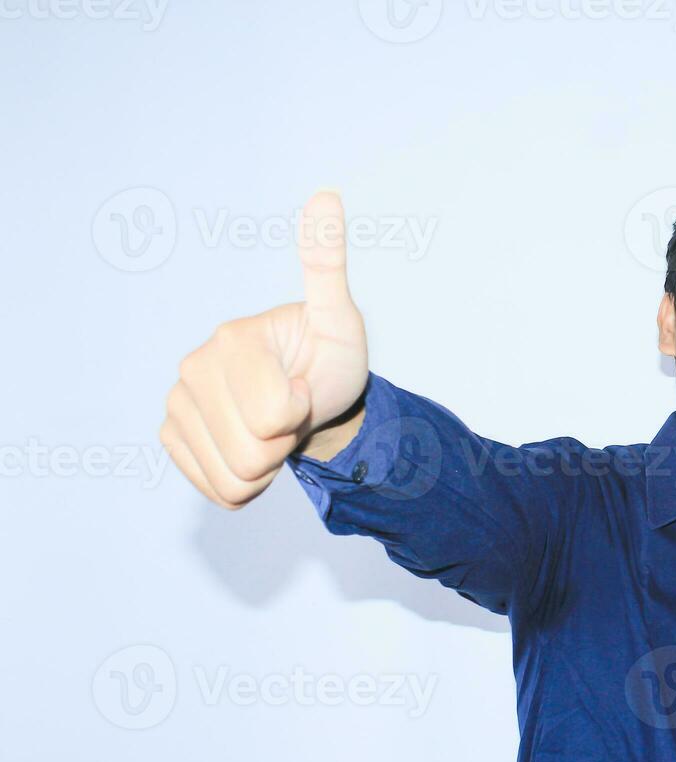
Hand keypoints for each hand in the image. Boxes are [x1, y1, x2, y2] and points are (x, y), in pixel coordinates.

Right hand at [158, 190, 369, 507]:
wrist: (313, 399)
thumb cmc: (329, 358)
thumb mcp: (340, 318)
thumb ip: (327, 265)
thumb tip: (326, 194)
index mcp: (233, 338)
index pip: (278, 416)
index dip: (302, 410)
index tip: (302, 385)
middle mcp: (193, 365)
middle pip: (254, 451)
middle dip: (285, 442)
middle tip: (291, 411)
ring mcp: (177, 402)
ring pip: (237, 476)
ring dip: (268, 465)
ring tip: (274, 428)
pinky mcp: (172, 435)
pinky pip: (219, 490)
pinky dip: (246, 482)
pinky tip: (252, 444)